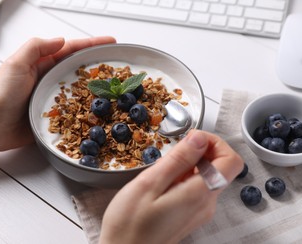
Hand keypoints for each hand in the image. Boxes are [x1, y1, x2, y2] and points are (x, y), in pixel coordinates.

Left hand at [0, 36, 115, 150]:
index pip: (70, 50)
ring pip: (79, 89)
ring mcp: (52, 98)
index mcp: (41, 64)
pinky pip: (74, 110)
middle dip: (97, 64)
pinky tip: (99, 109)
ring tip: (114, 85)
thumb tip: (62, 40)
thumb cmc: (0, 96)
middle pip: (78, 68)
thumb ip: (37, 48)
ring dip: (95, 86)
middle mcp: (49, 79)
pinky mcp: (54, 116)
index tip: (109, 42)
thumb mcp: (15, 64)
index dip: (90, 45)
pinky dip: (87, 108)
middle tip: (117, 64)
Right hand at [99, 130, 242, 243]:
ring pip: (207, 176)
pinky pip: (196, 188)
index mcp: (198, 195)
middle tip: (173, 152)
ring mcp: (199, 211)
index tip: (192, 138)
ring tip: (162, 169)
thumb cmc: (129, 223)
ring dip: (189, 164)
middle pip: (220, 167)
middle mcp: (205, 204)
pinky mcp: (190, 214)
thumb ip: (178, 159)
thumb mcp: (149, 183)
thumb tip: (200, 139)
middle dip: (199, 151)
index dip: (215, 142)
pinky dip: (183, 177)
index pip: (231, 161)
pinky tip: (162, 182)